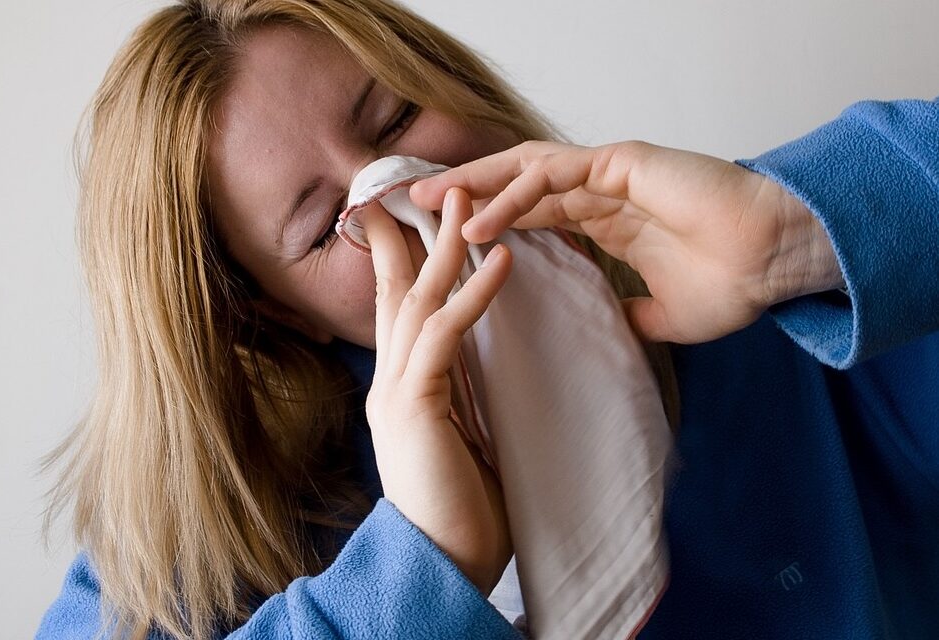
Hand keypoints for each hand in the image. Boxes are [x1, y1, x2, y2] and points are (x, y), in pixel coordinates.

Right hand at [364, 187, 512, 594]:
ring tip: (469, 200)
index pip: (398, 302)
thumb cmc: (461, 502)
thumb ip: (457, 390)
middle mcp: (388, 378)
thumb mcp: (459, 432)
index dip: (404, 250)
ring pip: (416, 299)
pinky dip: (474, 295)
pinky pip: (446, 336)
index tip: (418, 209)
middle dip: (415, 230)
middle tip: (439, 183)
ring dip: (444, 245)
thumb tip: (478, 356)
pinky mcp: (416, 405)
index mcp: (400, 383)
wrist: (444, 561)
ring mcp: (396, 389)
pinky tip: (500, 261)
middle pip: (398, 287)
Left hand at [410, 141, 843, 343]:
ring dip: (475, 187)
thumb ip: (633, 314)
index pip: (532, 213)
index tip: (446, 238)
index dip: (489, 220)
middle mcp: (600, 191)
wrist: (777, 262)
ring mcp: (609, 174)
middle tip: (417, 210)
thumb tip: (617, 328)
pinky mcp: (623, 165)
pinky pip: (555, 175)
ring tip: (429, 205)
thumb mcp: (667, 313)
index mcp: (606, 219)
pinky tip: (479, 220)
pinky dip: (514, 195)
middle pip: (515, 185)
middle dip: (465, 195)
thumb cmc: (735, 281)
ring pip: (525, 170)